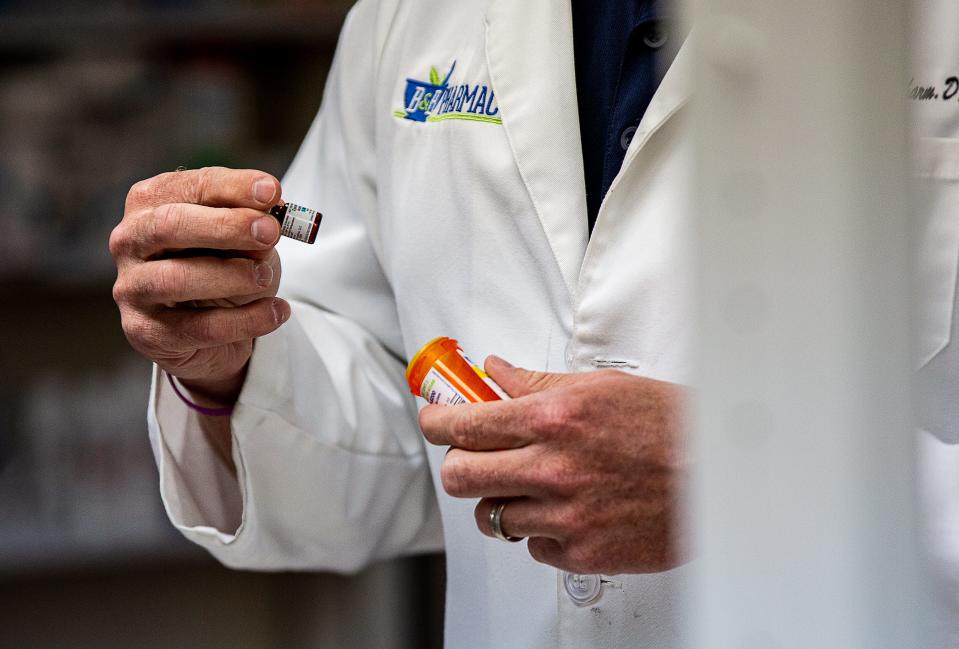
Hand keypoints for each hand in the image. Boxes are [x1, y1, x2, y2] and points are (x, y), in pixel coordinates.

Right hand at [110, 167, 290, 404]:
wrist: (214, 332)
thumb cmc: (225, 269)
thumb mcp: (245, 240)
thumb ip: (253, 224)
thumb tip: (270, 218)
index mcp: (151, 203)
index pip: (189, 187)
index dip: (232, 188)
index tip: (271, 192)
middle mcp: (131, 241)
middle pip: (170, 225)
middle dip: (225, 226)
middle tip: (270, 232)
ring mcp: (132, 288)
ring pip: (176, 279)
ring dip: (232, 276)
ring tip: (266, 277)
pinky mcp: (146, 331)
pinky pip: (198, 327)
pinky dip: (245, 320)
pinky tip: (275, 312)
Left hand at [419, 357, 687, 574]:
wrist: (720, 475)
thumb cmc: (669, 426)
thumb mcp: (600, 388)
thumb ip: (535, 384)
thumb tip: (494, 371)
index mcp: (553, 420)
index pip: (462, 425)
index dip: (435, 422)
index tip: (433, 421)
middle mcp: (553, 469)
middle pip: (460, 476)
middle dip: (457, 464)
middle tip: (471, 456)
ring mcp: (566, 517)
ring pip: (491, 517)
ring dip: (501, 500)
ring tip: (529, 486)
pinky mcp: (582, 554)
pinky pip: (532, 547)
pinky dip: (540, 531)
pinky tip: (565, 511)